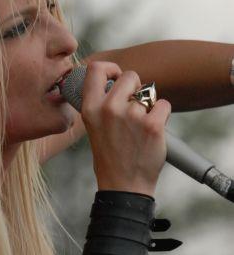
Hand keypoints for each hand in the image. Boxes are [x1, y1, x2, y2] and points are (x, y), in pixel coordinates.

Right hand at [80, 61, 171, 196]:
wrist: (123, 186)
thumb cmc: (110, 156)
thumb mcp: (94, 127)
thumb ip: (101, 103)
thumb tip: (116, 80)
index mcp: (90, 109)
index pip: (96, 68)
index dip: (110, 68)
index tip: (116, 78)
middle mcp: (108, 109)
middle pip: (130, 75)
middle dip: (136, 87)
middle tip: (134, 107)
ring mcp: (131, 116)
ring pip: (148, 93)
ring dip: (148, 107)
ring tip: (139, 129)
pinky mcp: (152, 125)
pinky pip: (163, 104)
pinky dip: (162, 115)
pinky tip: (152, 132)